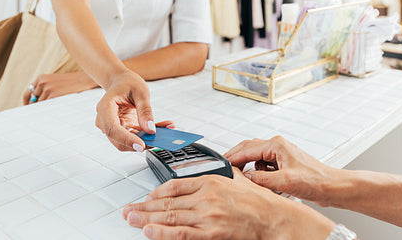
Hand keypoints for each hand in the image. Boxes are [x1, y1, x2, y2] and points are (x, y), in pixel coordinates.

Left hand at [23, 71, 97, 104]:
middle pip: (33, 100)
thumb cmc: (69, 83)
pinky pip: (47, 106)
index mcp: (41, 78)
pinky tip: (58, 105)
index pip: (28, 92)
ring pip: (40, 104)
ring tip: (56, 105)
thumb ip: (43, 89)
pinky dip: (50, 108)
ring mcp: (47, 89)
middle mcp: (42, 82)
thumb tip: (34, 103)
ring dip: (46, 107)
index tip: (28, 108)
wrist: (82, 80)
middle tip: (39, 112)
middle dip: (36, 106)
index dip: (27, 102)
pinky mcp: (53, 95)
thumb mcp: (54, 82)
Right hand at [95, 69, 172, 151]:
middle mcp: (105, 120)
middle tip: (158, 141)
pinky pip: (134, 137)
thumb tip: (150, 129)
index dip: (126, 139)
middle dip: (138, 143)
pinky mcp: (122, 130)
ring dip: (146, 140)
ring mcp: (112, 127)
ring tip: (165, 131)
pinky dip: (148, 136)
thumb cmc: (127, 83)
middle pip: (118, 140)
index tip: (141, 146)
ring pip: (127, 142)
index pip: (112, 128)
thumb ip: (145, 111)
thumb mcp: (140, 92)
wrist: (121, 82)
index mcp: (105, 107)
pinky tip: (162, 128)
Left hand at [123, 168, 334, 239]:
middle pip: (167, 202)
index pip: (175, 185)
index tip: (147, 197)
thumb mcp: (238, 178)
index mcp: (210, 181)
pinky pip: (181, 233)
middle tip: (128, 209)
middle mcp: (205, 197)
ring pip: (169, 217)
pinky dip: (163, 232)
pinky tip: (150, 231)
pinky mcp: (211, 233)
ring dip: (146, 219)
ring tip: (131, 219)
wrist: (273, 217)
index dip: (157, 192)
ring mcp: (206, 216)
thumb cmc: (259, 200)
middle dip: (144, 206)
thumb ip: (224, 173)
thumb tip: (219, 168)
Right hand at [224, 136, 341, 205]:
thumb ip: (261, 179)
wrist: (333, 187)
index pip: (247, 148)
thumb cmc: (316, 180)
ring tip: (251, 181)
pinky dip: (261, 175)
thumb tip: (247, 177)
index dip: (232, 157)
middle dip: (237, 159)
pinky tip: (266, 184)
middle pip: (249, 149)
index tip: (222, 165)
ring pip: (257, 158)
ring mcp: (281, 155)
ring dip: (252, 169)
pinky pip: (265, 167)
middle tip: (226, 169)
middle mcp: (278, 146)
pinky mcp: (284, 164)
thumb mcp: (285, 182)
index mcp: (277, 145)